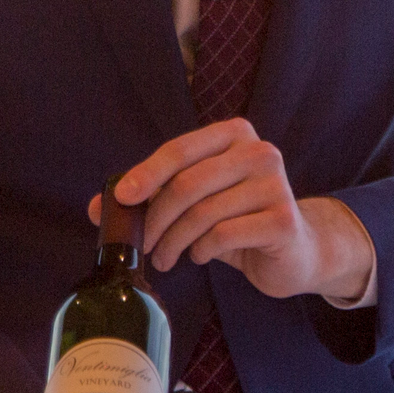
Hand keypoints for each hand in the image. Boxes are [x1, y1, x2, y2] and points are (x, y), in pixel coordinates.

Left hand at [107, 121, 374, 304]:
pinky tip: (200, 255)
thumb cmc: (238, 219)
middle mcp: (259, 152)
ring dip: (174, 241)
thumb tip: (98, 207)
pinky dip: (202, 250)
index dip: (146, 173)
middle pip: (188, 184)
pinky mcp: (283, 220)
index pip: (179, 150)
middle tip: (144, 245)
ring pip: (203, 213)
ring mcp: (276, 185)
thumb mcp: (195, 203)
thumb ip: (152, 197)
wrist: (294, 249)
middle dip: (156, 219)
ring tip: (165, 258)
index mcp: (234, 135)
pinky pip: (224, 235)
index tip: (122, 198)